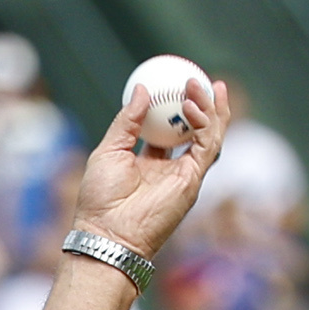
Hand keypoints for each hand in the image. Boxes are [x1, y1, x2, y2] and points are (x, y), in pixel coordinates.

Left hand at [68, 69, 233, 262]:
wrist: (107, 231)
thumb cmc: (100, 199)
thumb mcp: (109, 150)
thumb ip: (126, 121)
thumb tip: (141, 89)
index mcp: (149, 162)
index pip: (169, 129)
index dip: (175, 106)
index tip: (175, 83)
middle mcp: (170, 168)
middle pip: (194, 130)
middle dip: (201, 104)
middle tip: (196, 78)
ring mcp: (184, 175)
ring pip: (208, 135)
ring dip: (207, 108)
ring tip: (197, 84)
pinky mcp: (193, 181)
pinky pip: (206, 146)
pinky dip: (205, 124)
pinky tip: (193, 105)